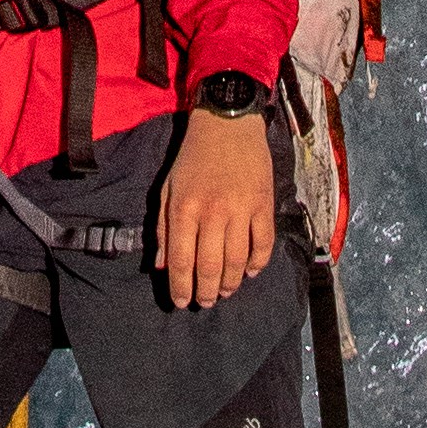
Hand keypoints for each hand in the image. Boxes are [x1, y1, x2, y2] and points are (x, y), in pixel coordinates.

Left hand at [156, 109, 280, 308]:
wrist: (226, 125)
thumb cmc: (192, 158)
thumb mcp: (168, 189)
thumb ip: (163, 229)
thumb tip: (163, 266)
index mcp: (184, 209)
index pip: (182, 261)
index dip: (181, 287)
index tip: (181, 303)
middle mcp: (212, 213)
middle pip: (211, 266)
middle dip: (207, 292)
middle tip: (206, 302)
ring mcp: (241, 209)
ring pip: (238, 261)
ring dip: (231, 283)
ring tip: (225, 292)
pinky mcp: (263, 205)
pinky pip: (263, 244)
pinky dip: (258, 263)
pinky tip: (250, 272)